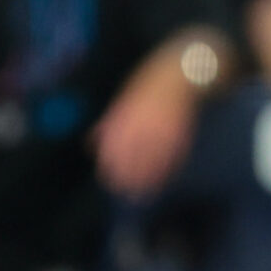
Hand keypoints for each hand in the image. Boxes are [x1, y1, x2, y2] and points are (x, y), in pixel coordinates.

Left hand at [92, 70, 197, 199]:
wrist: (175, 76)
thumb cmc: (145, 88)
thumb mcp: (120, 104)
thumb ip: (107, 125)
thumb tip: (91, 144)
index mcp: (122, 121)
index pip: (111, 153)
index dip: (111, 171)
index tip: (111, 183)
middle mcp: (140, 128)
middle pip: (132, 161)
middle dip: (130, 180)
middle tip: (130, 194)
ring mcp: (160, 131)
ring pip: (153, 163)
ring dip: (149, 180)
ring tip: (147, 193)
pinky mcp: (179, 134)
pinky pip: (173, 156)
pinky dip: (168, 169)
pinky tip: (166, 178)